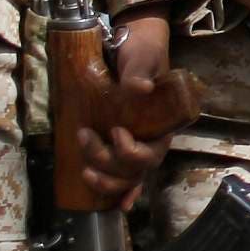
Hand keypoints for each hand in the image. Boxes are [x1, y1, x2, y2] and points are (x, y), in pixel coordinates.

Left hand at [87, 11, 193, 198]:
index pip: (153, 152)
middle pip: (136, 168)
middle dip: (109, 161)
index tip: (117, 132)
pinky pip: (123, 174)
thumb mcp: (142, 58)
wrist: (134, 45)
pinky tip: (118, 205)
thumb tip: (138, 88)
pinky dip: (120, 191)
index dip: (133, 151)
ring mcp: (137, 143)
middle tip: (86, 137)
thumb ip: (140, 72)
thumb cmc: (142, 51)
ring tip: (85, 171)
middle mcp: (153, 139)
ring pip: (127, 176)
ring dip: (106, 180)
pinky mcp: (120, 144)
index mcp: (164, 122)